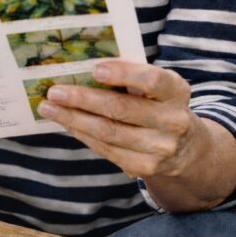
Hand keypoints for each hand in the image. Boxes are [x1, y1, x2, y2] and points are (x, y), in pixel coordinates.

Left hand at [37, 59, 196, 180]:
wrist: (186, 148)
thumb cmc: (160, 104)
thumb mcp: (159, 86)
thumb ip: (132, 76)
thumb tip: (84, 69)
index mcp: (177, 91)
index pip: (152, 81)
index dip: (124, 74)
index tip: (95, 69)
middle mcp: (173, 121)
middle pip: (121, 109)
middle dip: (83, 99)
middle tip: (54, 91)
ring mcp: (160, 148)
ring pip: (109, 132)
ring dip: (74, 119)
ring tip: (49, 108)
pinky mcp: (145, 167)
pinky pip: (107, 149)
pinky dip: (83, 134)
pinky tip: (67, 123)